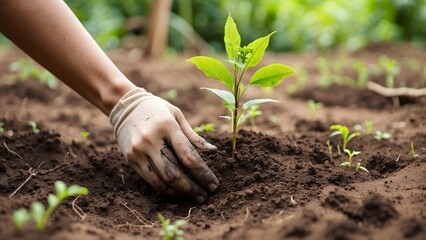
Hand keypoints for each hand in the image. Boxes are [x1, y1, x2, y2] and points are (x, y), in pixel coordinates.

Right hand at [110, 88, 218, 202]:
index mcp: (167, 126)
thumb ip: (193, 135)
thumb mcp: (176, 115)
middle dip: (193, 187)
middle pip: (175, 172)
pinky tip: (177, 192)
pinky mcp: (131, 158)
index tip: (213, 184)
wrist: (124, 105)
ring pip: (162, 180)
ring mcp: (139, 151)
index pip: (188, 156)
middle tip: (205, 196)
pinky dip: (165, 188)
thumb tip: (212, 151)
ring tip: (193, 196)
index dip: (203, 173)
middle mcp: (151, 140)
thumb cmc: (157, 109)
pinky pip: (150, 179)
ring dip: (180, 192)